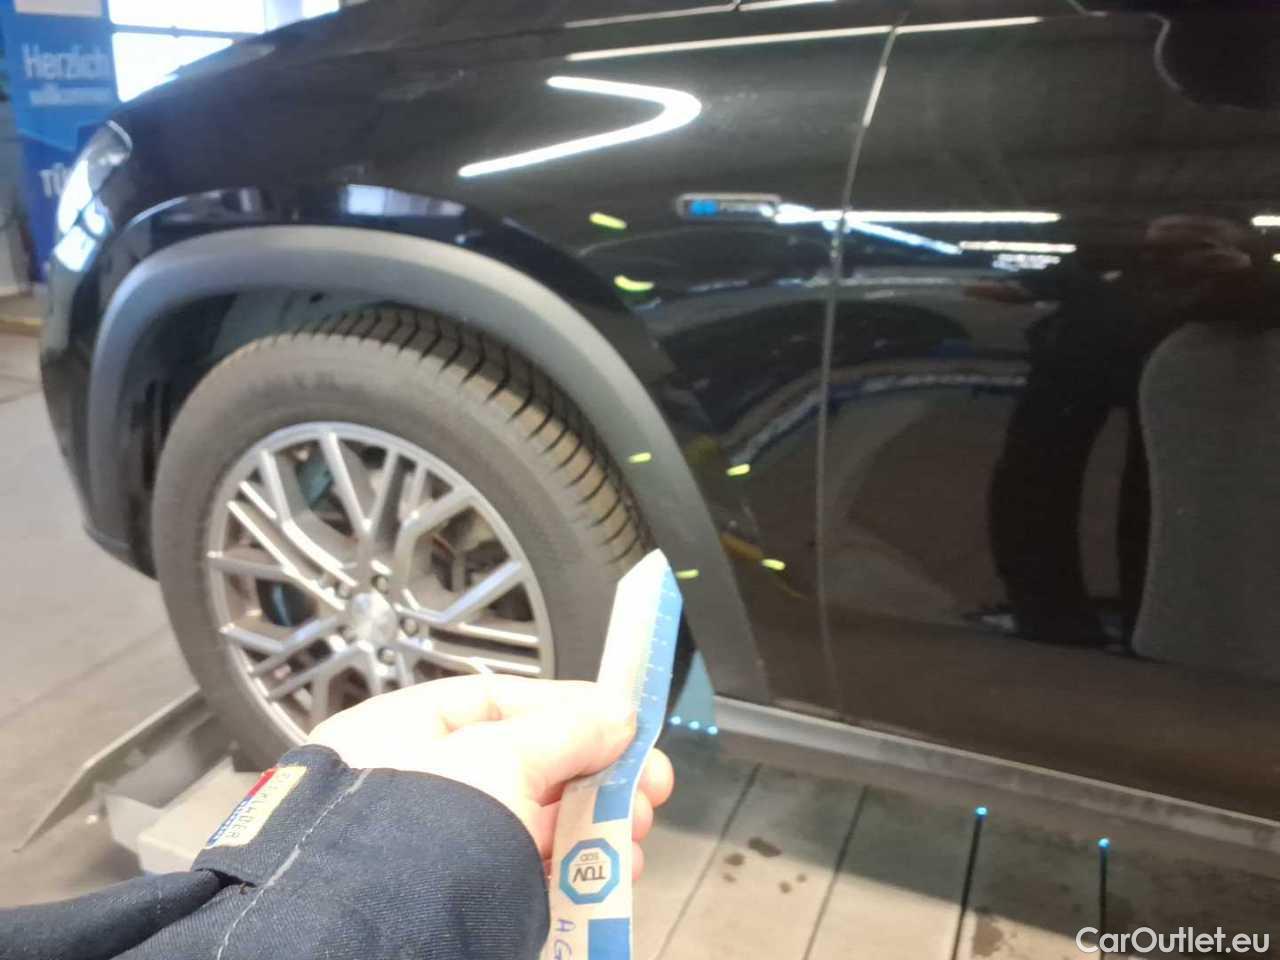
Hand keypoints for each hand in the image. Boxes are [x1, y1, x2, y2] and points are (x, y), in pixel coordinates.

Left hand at [308, 675, 674, 878]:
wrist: (380, 945)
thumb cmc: (414, 838)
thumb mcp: (501, 758)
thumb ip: (565, 731)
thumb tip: (615, 717)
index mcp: (398, 735)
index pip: (494, 700)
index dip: (566, 706)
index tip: (622, 722)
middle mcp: (413, 788)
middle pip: (526, 763)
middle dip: (595, 775)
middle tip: (646, 785)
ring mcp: (437, 848)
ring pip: (534, 823)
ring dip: (595, 824)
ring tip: (636, 832)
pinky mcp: (461, 899)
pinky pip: (528, 872)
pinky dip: (573, 869)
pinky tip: (610, 872)